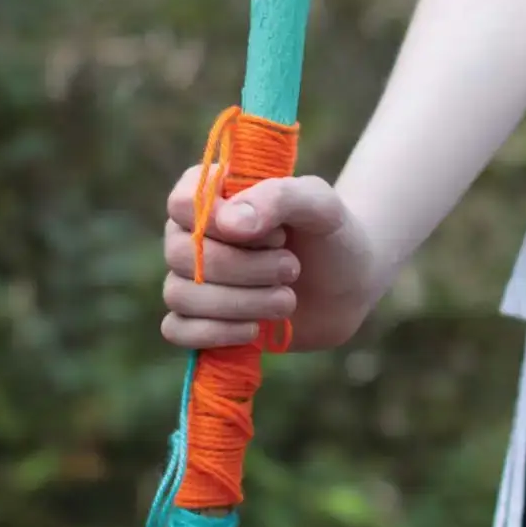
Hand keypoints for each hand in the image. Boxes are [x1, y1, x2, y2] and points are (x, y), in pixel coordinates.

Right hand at [161, 169, 385, 352]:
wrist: (349, 283)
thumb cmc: (329, 234)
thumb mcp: (320, 206)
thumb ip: (278, 199)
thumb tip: (229, 225)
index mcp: (211, 193)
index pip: (182, 203)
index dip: (220, 223)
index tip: (274, 233)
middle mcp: (190, 233)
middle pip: (180, 255)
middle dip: (243, 267)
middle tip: (292, 268)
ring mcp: (191, 277)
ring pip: (180, 294)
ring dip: (238, 302)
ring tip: (287, 299)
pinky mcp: (200, 318)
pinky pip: (177, 330)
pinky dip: (214, 333)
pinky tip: (254, 329)